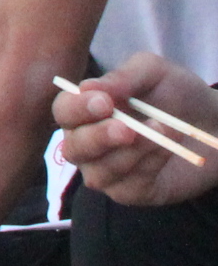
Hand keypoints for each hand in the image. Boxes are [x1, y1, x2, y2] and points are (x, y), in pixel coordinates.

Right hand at [56, 57, 217, 206]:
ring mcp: (108, 171)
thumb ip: (122, 77)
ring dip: (131, 153)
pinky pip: (128, 188)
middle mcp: (89, 142)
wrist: (215, 124)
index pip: (64, 112)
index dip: (77, 109)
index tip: (104, 102)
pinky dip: (147, 167)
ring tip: (162, 131)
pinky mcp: (132, 193)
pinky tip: (166, 148)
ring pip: (99, 173)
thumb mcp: (153, 72)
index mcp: (85, 110)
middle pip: (73, 148)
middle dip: (98, 138)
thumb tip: (86, 87)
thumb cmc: (178, 94)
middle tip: (128, 128)